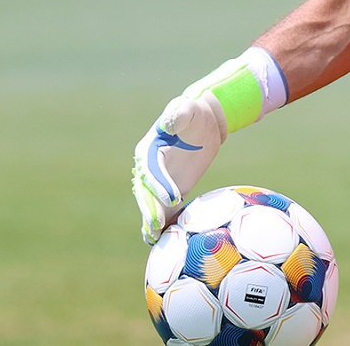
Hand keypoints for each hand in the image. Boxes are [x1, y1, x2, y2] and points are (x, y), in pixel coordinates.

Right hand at [131, 94, 225, 243]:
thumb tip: (168, 123)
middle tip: (157, 225)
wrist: (203, 122)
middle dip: (151, 208)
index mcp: (149, 150)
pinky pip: (166, 208)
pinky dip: (164, 223)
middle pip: (147, 191)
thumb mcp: (187, 109)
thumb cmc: (193, 113)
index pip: (152, 170)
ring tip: (153, 238)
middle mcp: (150, 169)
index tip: (173, 196)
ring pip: (152, 204)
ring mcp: (160, 181)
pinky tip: (161, 240)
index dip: (160, 184)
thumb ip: (178, 114)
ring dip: (151, 220)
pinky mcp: (172, 190)